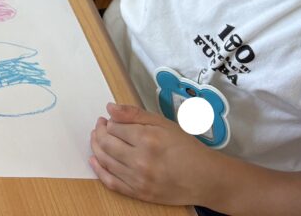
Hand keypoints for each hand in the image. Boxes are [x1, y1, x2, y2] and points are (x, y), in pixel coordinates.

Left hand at [89, 103, 214, 205]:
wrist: (205, 178)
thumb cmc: (186, 148)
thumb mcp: (163, 123)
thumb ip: (134, 114)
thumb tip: (110, 108)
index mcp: (148, 139)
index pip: (114, 127)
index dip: (110, 122)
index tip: (110, 120)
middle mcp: (141, 161)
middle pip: (106, 143)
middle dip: (99, 132)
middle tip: (101, 126)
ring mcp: (139, 180)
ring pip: (105, 161)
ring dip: (96, 147)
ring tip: (97, 138)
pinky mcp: (139, 193)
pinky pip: (111, 182)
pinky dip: (99, 170)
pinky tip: (94, 160)